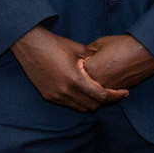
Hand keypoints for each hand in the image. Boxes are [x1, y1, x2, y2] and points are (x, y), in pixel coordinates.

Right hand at [11, 26, 126, 111]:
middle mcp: (66, 92)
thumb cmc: (55, 44)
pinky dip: (76, 100)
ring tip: (94, 91)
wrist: (29, 45)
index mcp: (76, 80)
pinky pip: (67, 104)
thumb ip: (94, 60)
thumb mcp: (78, 49)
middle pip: (92, 106)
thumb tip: (107, 65)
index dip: (116, 96)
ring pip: (80, 108)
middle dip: (103, 100)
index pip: (102, 96)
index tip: (125, 93)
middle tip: (109, 91)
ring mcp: (56, 96)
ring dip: (89, 102)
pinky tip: (78, 90)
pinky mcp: (48, 96)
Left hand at [80, 34, 153, 91]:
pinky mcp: (118, 91)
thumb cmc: (122, 45)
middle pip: (84, 84)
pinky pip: (106, 91)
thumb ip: (87, 52)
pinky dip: (105, 85)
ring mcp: (107, 89)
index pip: (76, 71)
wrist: (145, 52)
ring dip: (94, 83)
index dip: (78, 65)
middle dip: (84, 77)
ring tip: (100, 71)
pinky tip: (108, 75)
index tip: (81, 60)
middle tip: (88, 68)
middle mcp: (96, 82)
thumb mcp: (100, 43)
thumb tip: (81, 56)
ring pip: (95, 90)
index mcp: (89, 69)